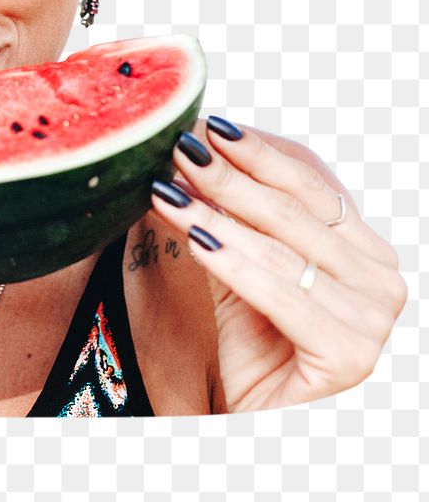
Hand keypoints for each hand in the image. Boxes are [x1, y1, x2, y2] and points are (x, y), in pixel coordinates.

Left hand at [149, 118, 405, 412]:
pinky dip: (233, 262)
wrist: (268, 424)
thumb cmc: (256, 340)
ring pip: (281, 247)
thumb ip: (221, 215)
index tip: (206, 124)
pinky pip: (280, 295)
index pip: (308, 181)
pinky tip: (194, 237)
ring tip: (167, 185)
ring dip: (216, 211)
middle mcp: (380, 274)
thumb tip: (185, 153)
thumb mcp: (236, 263)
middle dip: (229, 174)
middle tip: (179, 144)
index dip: (256, 151)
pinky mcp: (352, 355)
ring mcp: (375, 317)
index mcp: (362, 244)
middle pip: (293, 208)